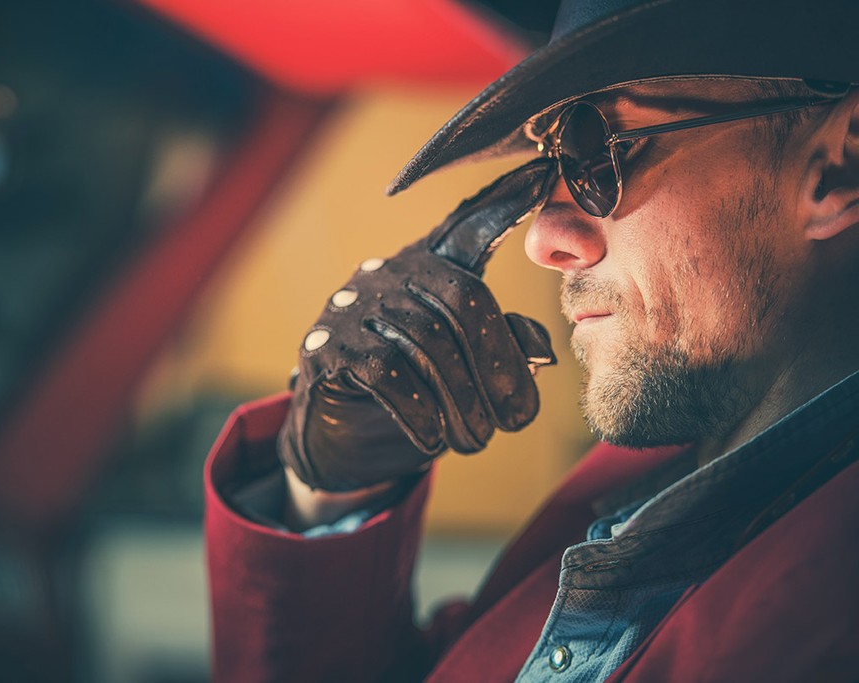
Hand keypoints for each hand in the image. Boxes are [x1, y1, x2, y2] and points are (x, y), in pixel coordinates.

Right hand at [278, 157, 558, 491]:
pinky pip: (385, 371)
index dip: (504, 202)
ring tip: (478, 441)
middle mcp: (391, 273)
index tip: (543, 173)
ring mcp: (354, 305)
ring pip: (427, 343)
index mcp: (429, 267)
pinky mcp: (327, 345)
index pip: (469, 227)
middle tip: (517, 421)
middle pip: (463, 301)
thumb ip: (502, 347)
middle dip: (499, 367)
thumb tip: (541, 353)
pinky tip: (432, 439)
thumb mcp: (466, 370)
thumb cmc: (415, 392)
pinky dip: (419, 411)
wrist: (340, 435)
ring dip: (462, 402)